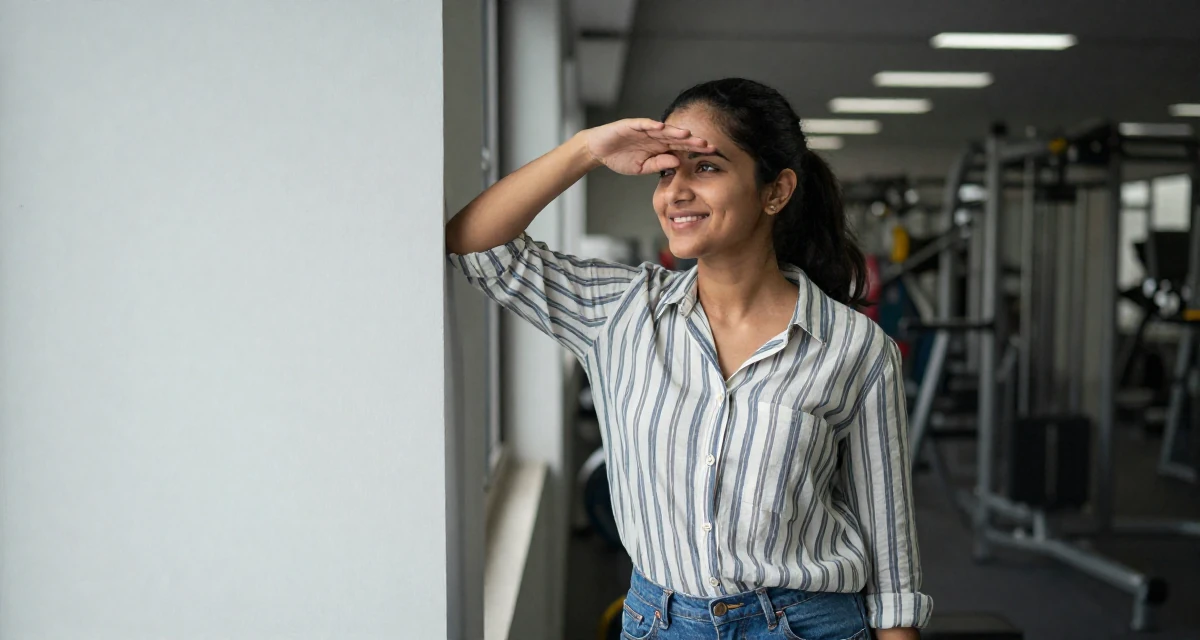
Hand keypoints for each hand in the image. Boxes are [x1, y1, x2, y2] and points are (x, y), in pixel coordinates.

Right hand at [582, 118, 714, 175]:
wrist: (598, 150)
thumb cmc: (620, 158)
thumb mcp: (642, 168)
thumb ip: (659, 164)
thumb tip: (678, 162)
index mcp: (659, 147)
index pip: (681, 148)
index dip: (695, 149)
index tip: (710, 154)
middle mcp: (655, 136)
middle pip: (677, 138)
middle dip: (691, 141)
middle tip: (707, 144)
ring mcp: (644, 130)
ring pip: (663, 130)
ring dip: (675, 131)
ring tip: (688, 134)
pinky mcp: (631, 125)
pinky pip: (643, 124)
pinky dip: (652, 125)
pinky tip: (662, 127)